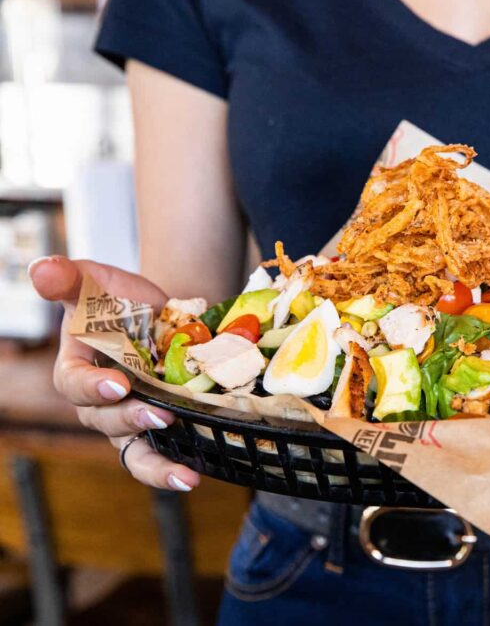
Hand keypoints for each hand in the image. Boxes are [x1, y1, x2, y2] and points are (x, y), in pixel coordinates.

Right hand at [29, 256, 199, 491]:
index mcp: (76, 369)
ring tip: (183, 475)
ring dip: (156, 466)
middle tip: (160, 416)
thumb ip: (69, 279)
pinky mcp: (157, 430)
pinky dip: (173, 471)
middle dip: (131, 421)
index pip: (74, 384)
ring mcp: (128, 420)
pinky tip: (194, 476)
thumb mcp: (96, 282)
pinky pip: (158, 457)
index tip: (118, 385)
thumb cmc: (119, 300)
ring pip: (132, 452)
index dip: (93, 388)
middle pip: (105, 421)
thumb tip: (41, 268)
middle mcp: (98, 403)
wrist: (162, 315)